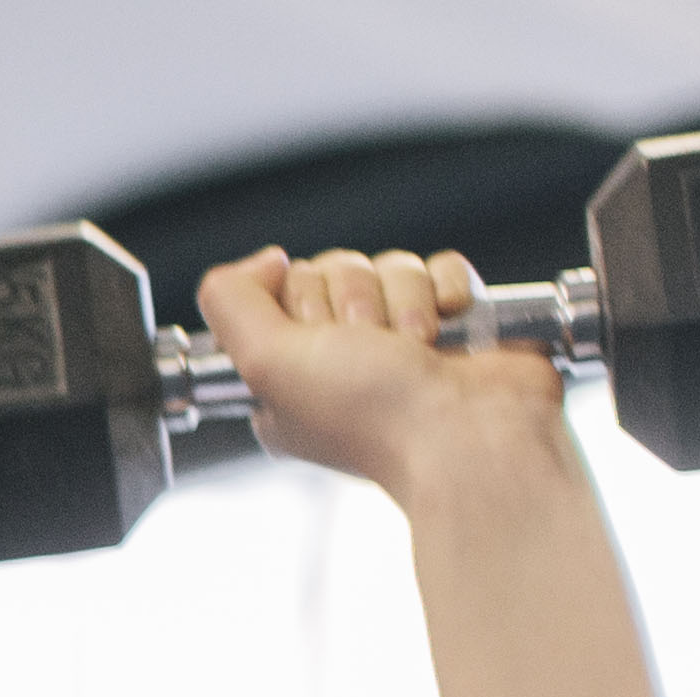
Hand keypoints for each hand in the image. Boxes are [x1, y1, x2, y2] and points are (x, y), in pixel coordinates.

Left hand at [195, 246, 564, 502]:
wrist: (470, 433)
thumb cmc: (372, 414)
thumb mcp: (262, 361)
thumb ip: (229, 302)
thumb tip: (266, 261)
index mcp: (288, 378)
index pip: (281, 289)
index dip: (303, 304)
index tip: (322, 344)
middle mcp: (341, 359)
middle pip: (335, 270)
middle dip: (356, 301)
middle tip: (374, 348)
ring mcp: (400, 342)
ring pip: (389, 266)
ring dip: (405, 300)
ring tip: (415, 349)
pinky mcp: (454, 324)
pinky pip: (442, 267)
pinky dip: (448, 290)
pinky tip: (451, 327)